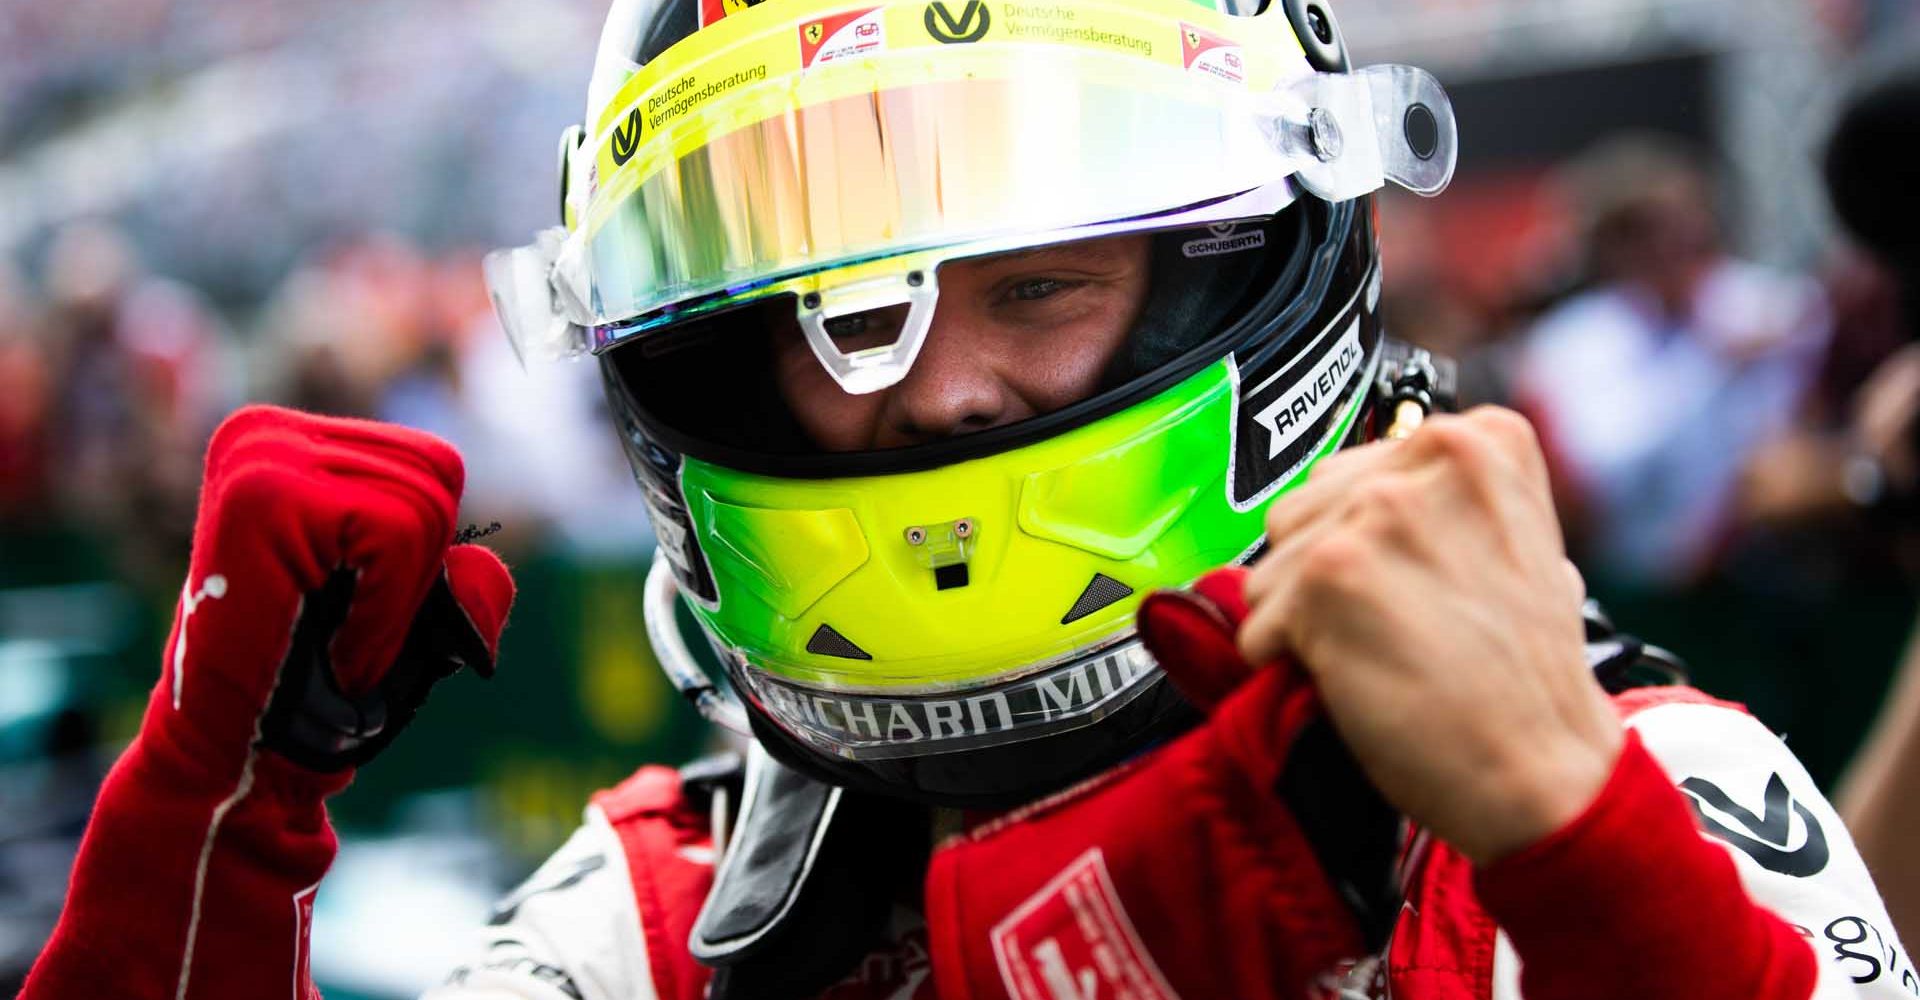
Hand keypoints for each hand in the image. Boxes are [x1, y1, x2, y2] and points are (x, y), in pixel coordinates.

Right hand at [165, 404, 514, 777]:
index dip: (424, 558)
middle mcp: (267, 434)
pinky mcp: (262, 497)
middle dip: (415, 578)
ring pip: (422, 509)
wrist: (227, 755)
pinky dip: (384, 613)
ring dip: (395, 605)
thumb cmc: (314, 685)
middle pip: (435, 478)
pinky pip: (396, 536)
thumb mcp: (404, 617)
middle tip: (349, 637)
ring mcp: (259, 457)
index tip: (361, 611)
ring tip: (337, 644)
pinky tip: (334, 649)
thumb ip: (460, 582)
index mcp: (293, 443)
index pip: (433, 466)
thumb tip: (480, 563)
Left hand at [1237, 407, 1621, 864]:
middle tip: (1397, 630)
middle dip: (1324, 580)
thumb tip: (1340, 499)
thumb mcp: (1515, 545)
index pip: (1352, 475)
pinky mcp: (1329, 573)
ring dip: (1302, 624)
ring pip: (1269, 569)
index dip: (1361, 548)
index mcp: (1482, 438)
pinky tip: (1357, 680)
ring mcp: (1376, 513)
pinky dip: (1286, 667)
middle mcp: (1428, 458)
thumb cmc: (1526, 676)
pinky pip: (1256, 625)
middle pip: (1300, 513)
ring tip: (1383, 654)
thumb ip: (1437, 503)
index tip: (1403, 588)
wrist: (1546, 768)